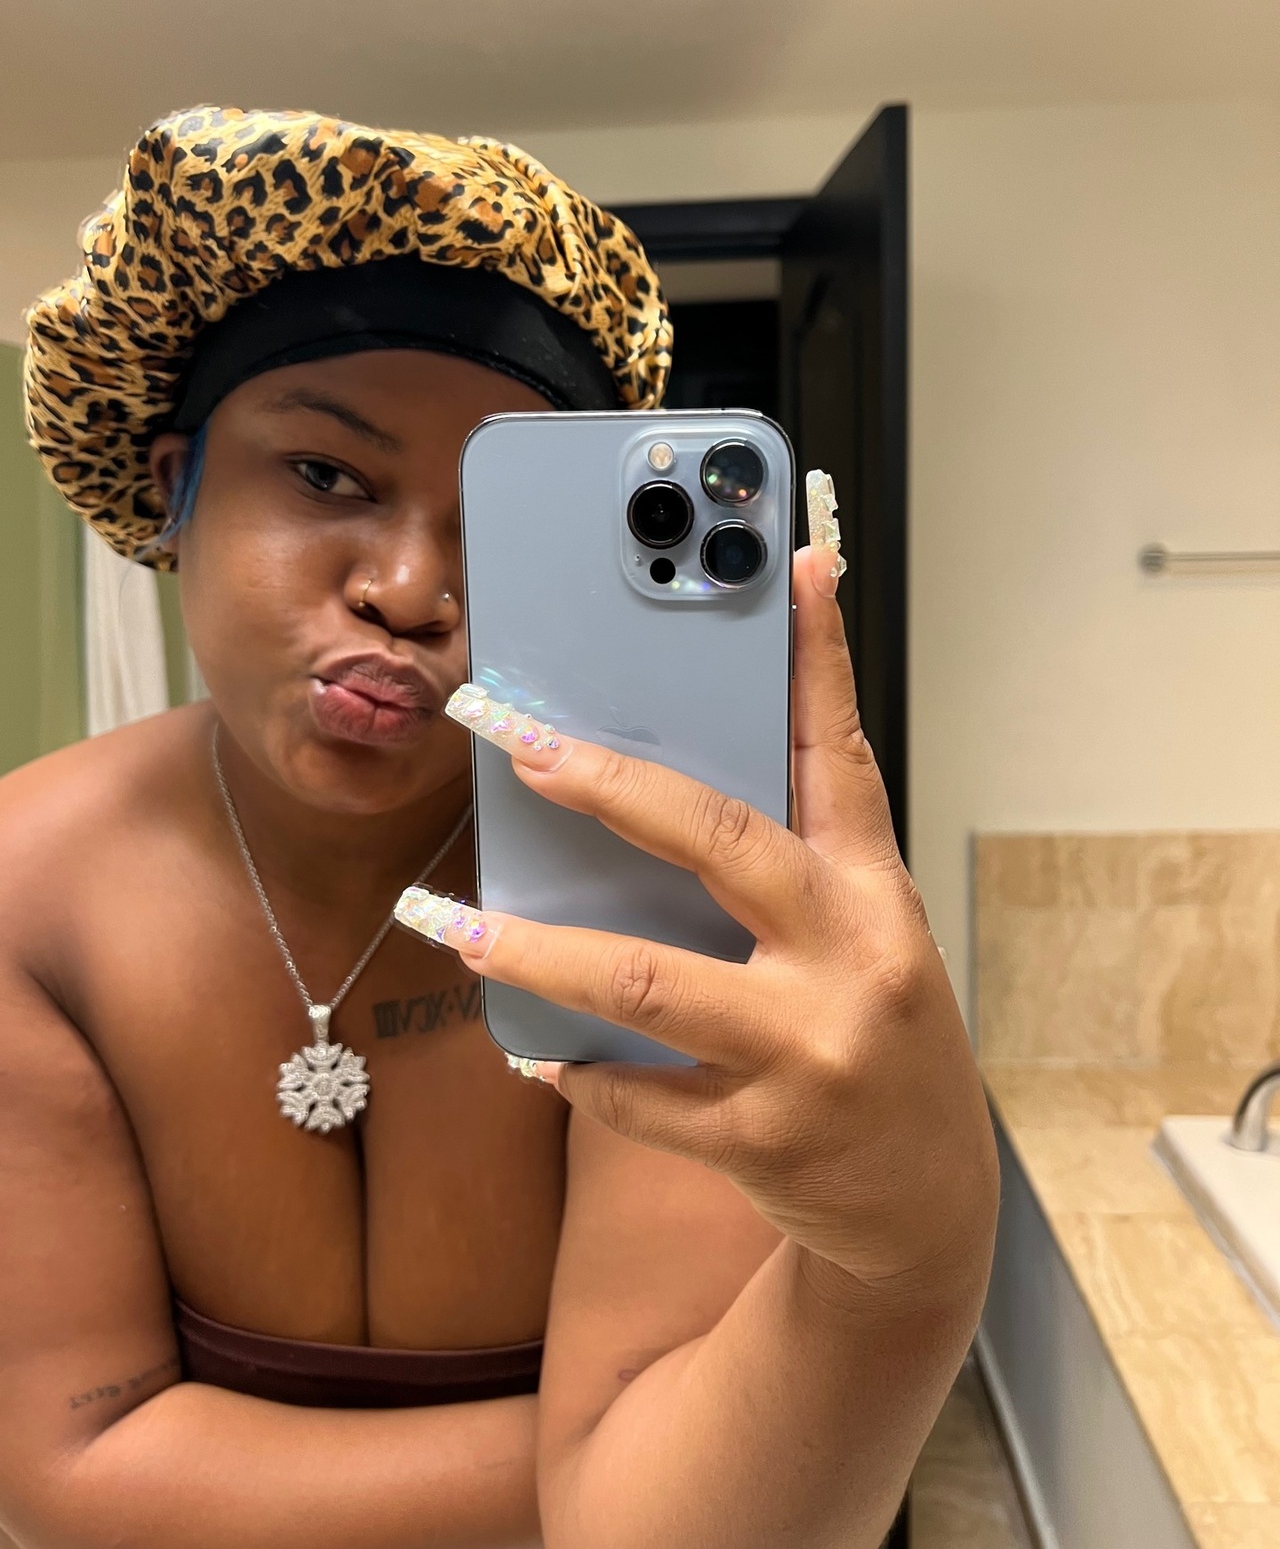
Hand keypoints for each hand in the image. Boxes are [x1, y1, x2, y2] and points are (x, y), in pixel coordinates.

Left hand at [397, 527, 997, 1304]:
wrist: (925, 1204)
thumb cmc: (877, 1033)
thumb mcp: (864, 933)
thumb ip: (797, 854)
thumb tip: (692, 764)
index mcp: (873, 894)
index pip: (841, 753)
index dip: (816, 658)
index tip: (791, 564)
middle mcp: (849, 960)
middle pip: (716, 842)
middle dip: (604, 781)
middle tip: (510, 734)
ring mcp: (806, 1054)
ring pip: (646, 984)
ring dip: (534, 952)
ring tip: (450, 920)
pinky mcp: (761, 1139)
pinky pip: (638, 1099)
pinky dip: (578, 1074)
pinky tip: (536, 1054)